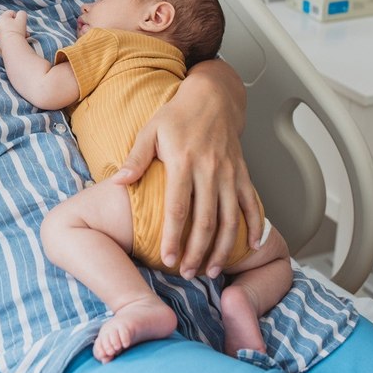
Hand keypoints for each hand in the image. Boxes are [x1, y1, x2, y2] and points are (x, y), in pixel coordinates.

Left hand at [0, 10, 28, 40]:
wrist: (12, 46)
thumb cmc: (17, 30)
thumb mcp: (22, 18)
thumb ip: (22, 13)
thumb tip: (20, 15)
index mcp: (1, 18)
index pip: (11, 13)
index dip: (18, 17)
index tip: (21, 23)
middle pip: (11, 22)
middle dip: (19, 25)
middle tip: (24, 30)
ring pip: (11, 29)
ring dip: (18, 32)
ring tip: (25, 36)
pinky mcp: (0, 41)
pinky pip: (9, 36)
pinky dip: (14, 37)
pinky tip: (20, 40)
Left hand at [114, 61, 259, 279]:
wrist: (212, 98)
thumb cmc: (176, 116)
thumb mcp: (150, 131)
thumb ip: (135, 159)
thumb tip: (117, 182)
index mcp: (183, 161)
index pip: (178, 207)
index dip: (174, 236)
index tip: (168, 259)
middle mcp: (209, 170)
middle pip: (205, 220)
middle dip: (196, 251)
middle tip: (188, 274)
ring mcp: (229, 173)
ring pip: (229, 218)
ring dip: (223, 248)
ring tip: (211, 271)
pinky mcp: (243, 173)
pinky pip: (251, 203)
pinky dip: (256, 226)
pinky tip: (252, 247)